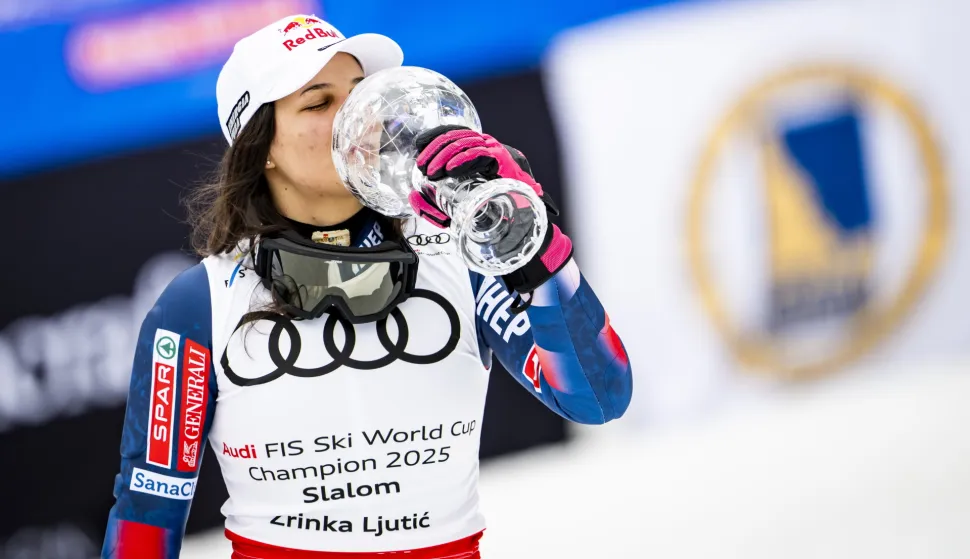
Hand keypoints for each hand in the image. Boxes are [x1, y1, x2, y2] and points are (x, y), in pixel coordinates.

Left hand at [409, 125, 548, 227]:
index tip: (418, 147)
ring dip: (444, 156)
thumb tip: (412, 197)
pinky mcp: (500, 159)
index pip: (450, 133)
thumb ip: (432, 205)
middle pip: (453, 137)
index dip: (432, 137)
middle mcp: (481, 144)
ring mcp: (491, 149)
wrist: (517, 212)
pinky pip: (478, 154)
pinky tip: (451, 169)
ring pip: (463, 143)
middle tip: (422, 166)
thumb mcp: (453, 207)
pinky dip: (463, 160)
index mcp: (472, 148)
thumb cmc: (486, 205)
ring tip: (432, 171)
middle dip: (433, 150)